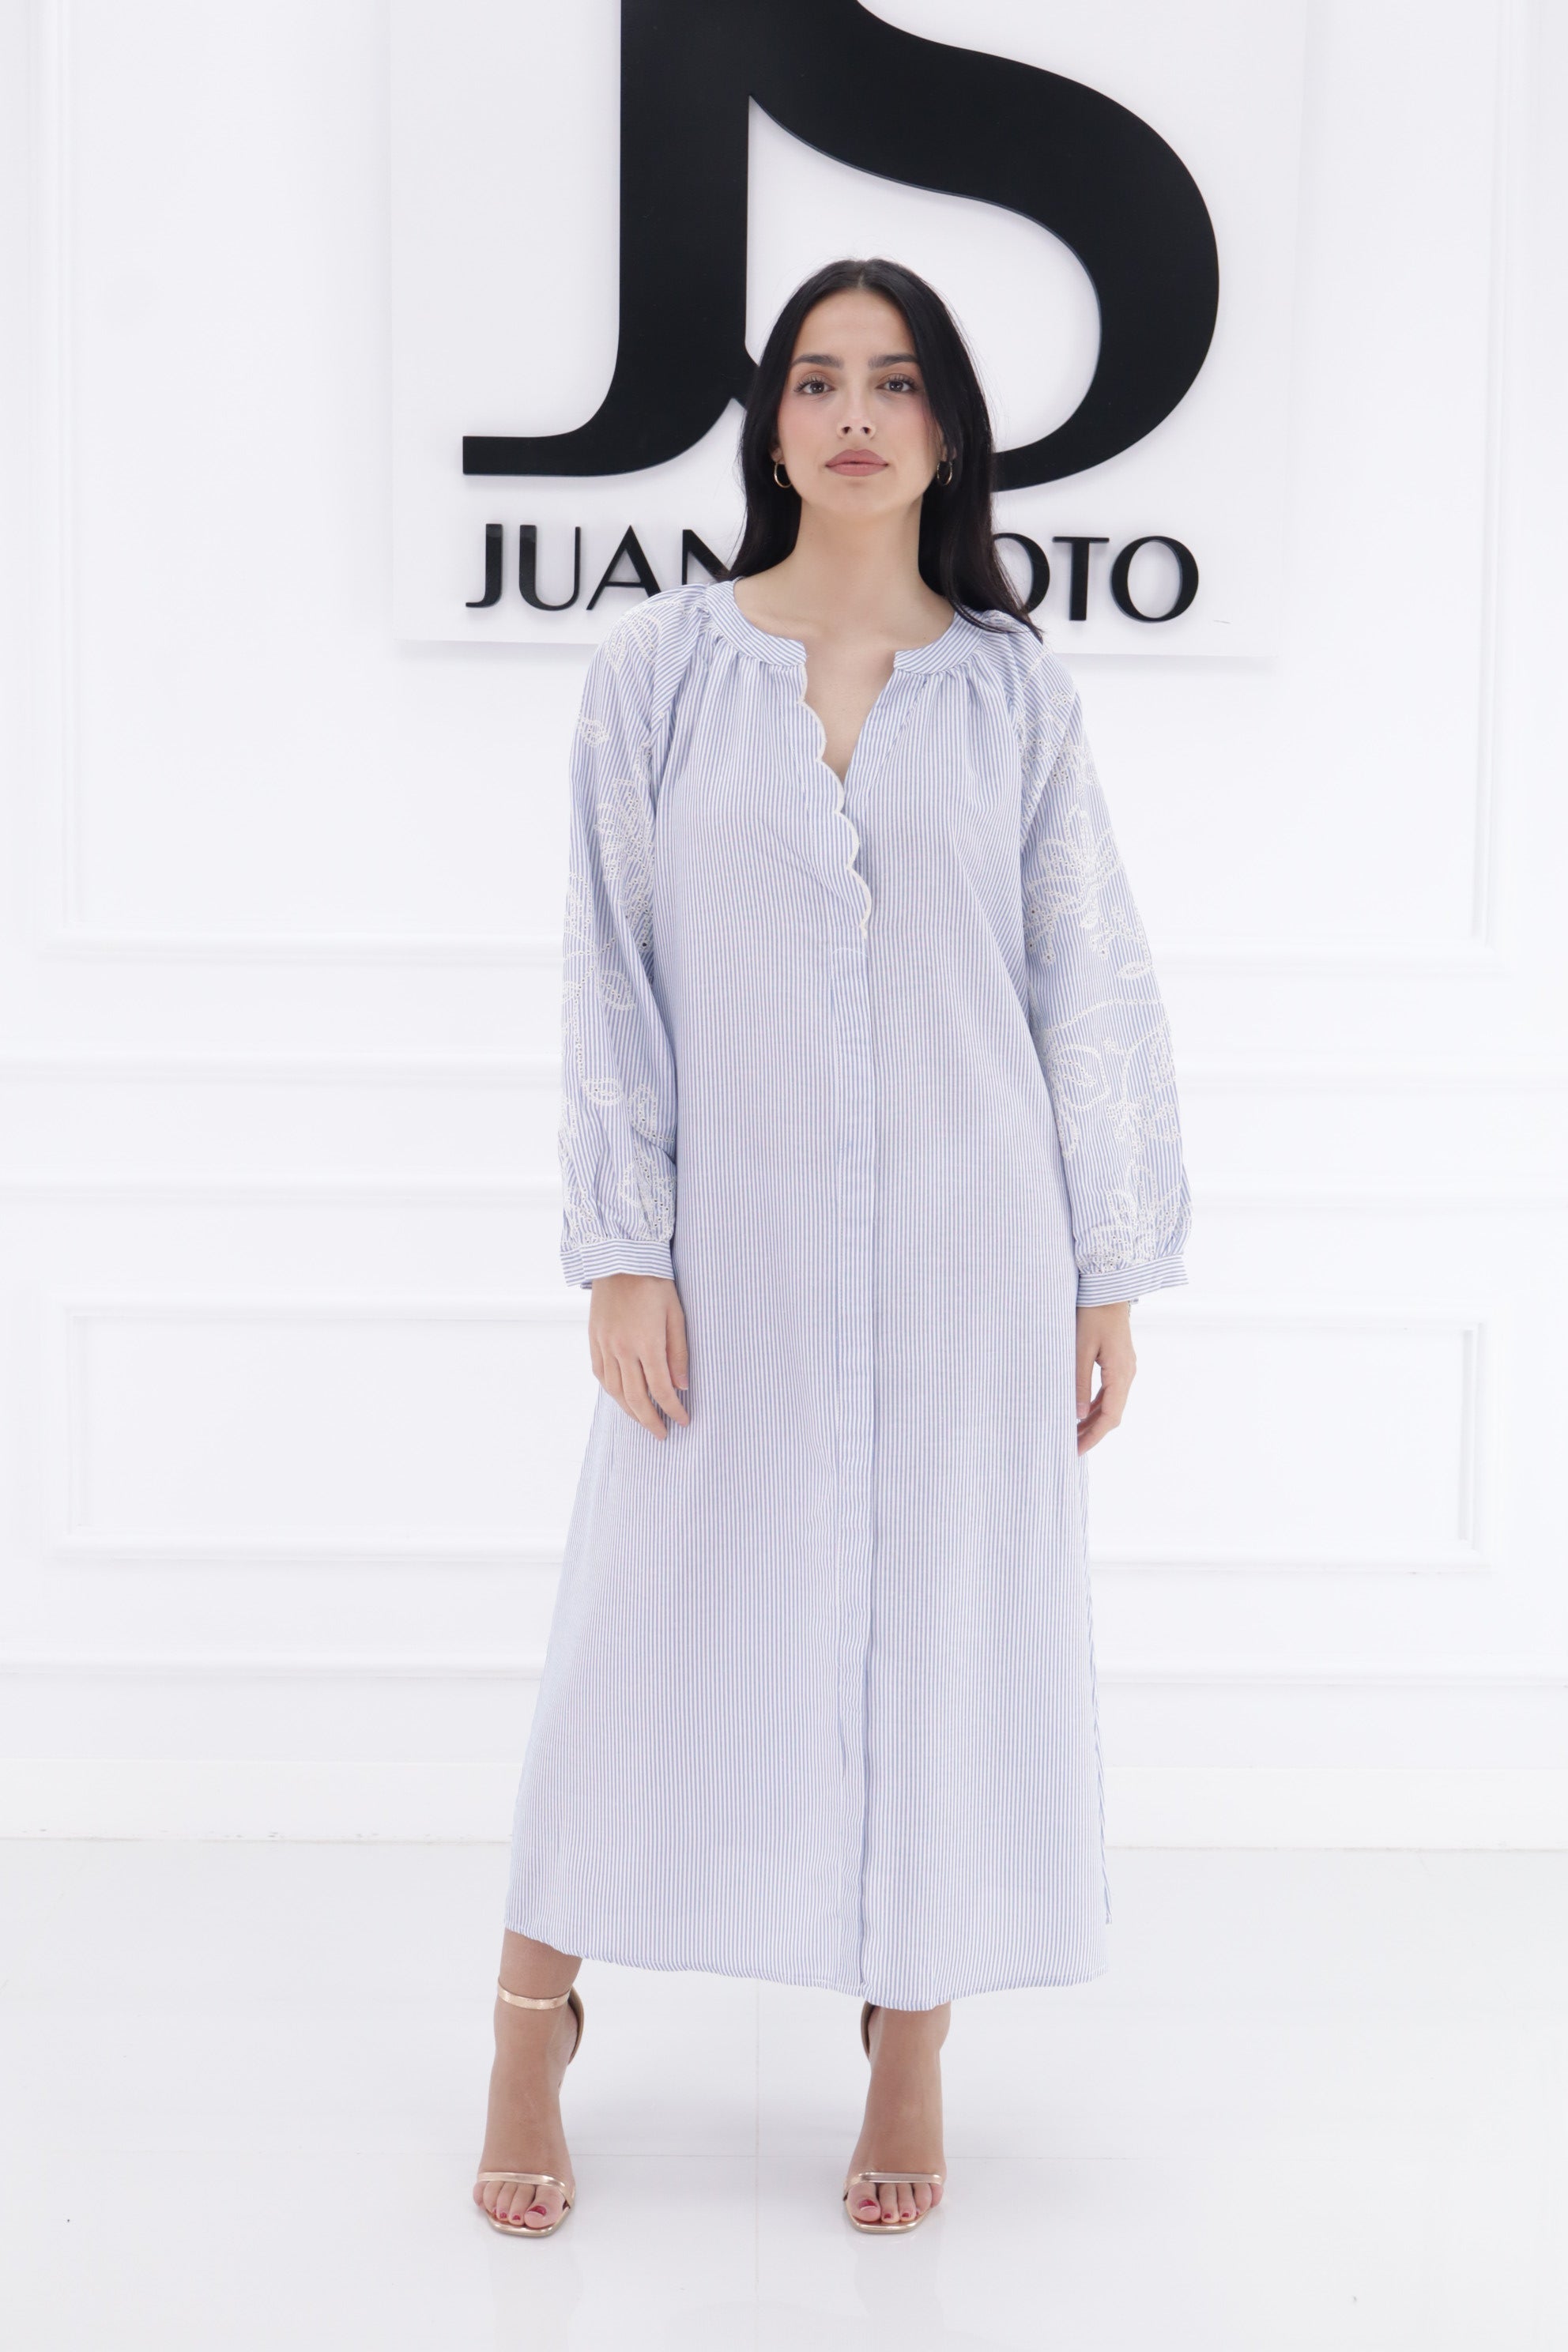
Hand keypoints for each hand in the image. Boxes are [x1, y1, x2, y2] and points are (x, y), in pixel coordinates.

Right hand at [588, 1273, 690, 1439]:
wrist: (620, 1258)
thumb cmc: (654, 1283)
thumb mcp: (676, 1315)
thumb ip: (678, 1353)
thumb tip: (681, 1386)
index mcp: (647, 1343)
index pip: (661, 1389)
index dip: (673, 1410)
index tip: (684, 1421)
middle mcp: (622, 1349)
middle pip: (636, 1398)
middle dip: (650, 1420)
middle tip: (662, 1434)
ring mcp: (605, 1345)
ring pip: (615, 1391)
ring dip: (630, 1411)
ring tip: (644, 1420)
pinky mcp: (594, 1339)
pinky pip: (601, 1374)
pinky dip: (612, 1392)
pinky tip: (621, 1398)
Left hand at [1076, 1301, 1134, 1454]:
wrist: (1108, 1290)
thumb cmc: (1092, 1315)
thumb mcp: (1080, 1350)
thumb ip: (1079, 1383)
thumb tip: (1077, 1415)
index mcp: (1120, 1374)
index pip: (1110, 1417)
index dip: (1093, 1436)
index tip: (1077, 1450)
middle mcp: (1128, 1374)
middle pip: (1113, 1414)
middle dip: (1093, 1432)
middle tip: (1071, 1446)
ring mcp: (1126, 1369)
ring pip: (1112, 1404)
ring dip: (1094, 1420)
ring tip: (1074, 1432)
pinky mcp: (1120, 1363)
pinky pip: (1111, 1391)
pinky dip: (1097, 1405)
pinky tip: (1082, 1410)